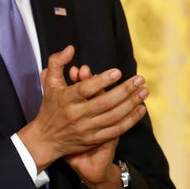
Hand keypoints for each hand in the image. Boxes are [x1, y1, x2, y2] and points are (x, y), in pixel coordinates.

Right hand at [18, 45, 147, 173]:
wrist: (45, 140)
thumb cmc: (50, 107)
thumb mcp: (50, 84)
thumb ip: (57, 63)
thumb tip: (71, 48)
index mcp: (66, 99)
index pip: (85, 89)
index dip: (102, 81)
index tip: (118, 72)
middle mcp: (76, 115)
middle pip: (104, 103)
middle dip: (125, 91)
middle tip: (140, 79)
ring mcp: (86, 129)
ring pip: (113, 117)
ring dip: (131, 104)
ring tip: (144, 91)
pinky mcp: (94, 140)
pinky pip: (116, 131)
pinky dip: (130, 120)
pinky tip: (141, 109)